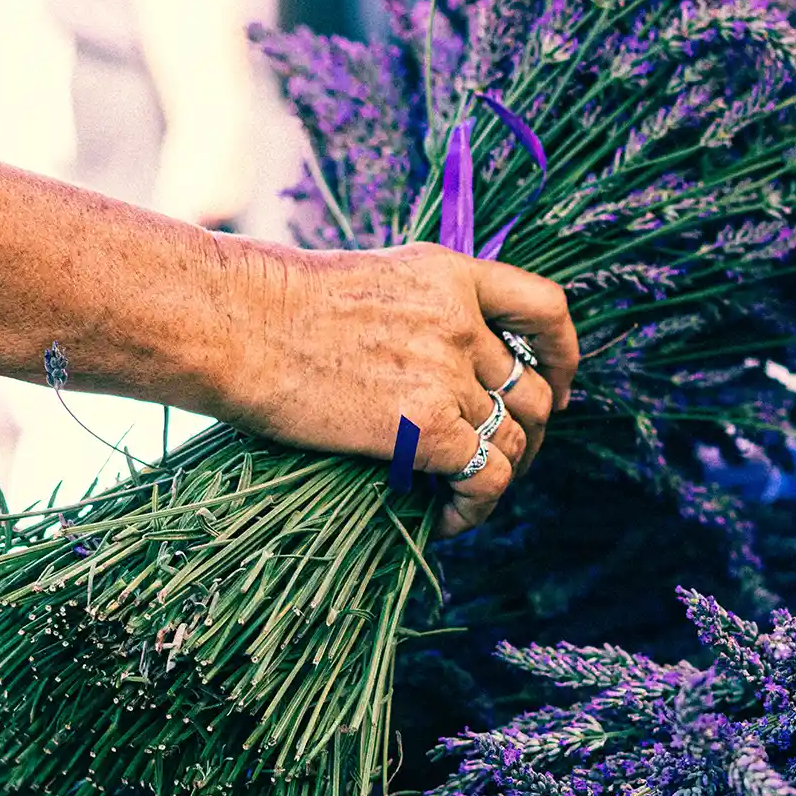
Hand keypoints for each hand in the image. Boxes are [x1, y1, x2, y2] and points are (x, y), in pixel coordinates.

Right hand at [204, 237, 578, 536]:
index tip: (558, 388)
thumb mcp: (364, 285)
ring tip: (462, 499)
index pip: (543, 307)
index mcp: (448, 276)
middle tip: (501, 464)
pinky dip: (473, 508)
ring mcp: (448, 372)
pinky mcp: (428, 425)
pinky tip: (441, 519)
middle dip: (528, 435)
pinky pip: (485, 479)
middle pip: (532, 391)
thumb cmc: (268, 311)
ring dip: (500, 478)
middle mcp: (461, 320)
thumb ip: (415, 318)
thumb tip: (434, 373)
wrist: (232, 324)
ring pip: (514, 441)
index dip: (564, 355)